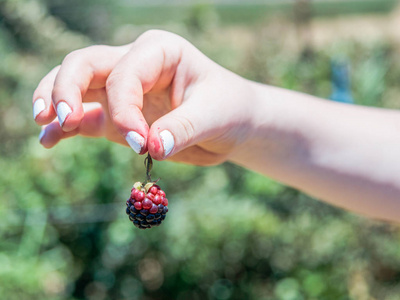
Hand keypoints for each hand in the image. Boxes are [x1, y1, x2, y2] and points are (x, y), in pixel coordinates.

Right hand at [33, 30, 253, 164]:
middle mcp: (136, 64)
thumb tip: (153, 146)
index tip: (140, 142)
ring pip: (76, 86)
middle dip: (68, 89)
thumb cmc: (227, 109)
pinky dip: (66, 129)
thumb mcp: (215, 115)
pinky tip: (49, 141)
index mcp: (160, 52)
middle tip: (64, 119)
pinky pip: (86, 118)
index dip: (124, 108)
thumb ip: (183, 128)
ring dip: (56, 103)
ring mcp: (124, 91)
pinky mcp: (120, 117)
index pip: (126, 74)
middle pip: (85, 64)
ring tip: (45, 124)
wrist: (231, 124)